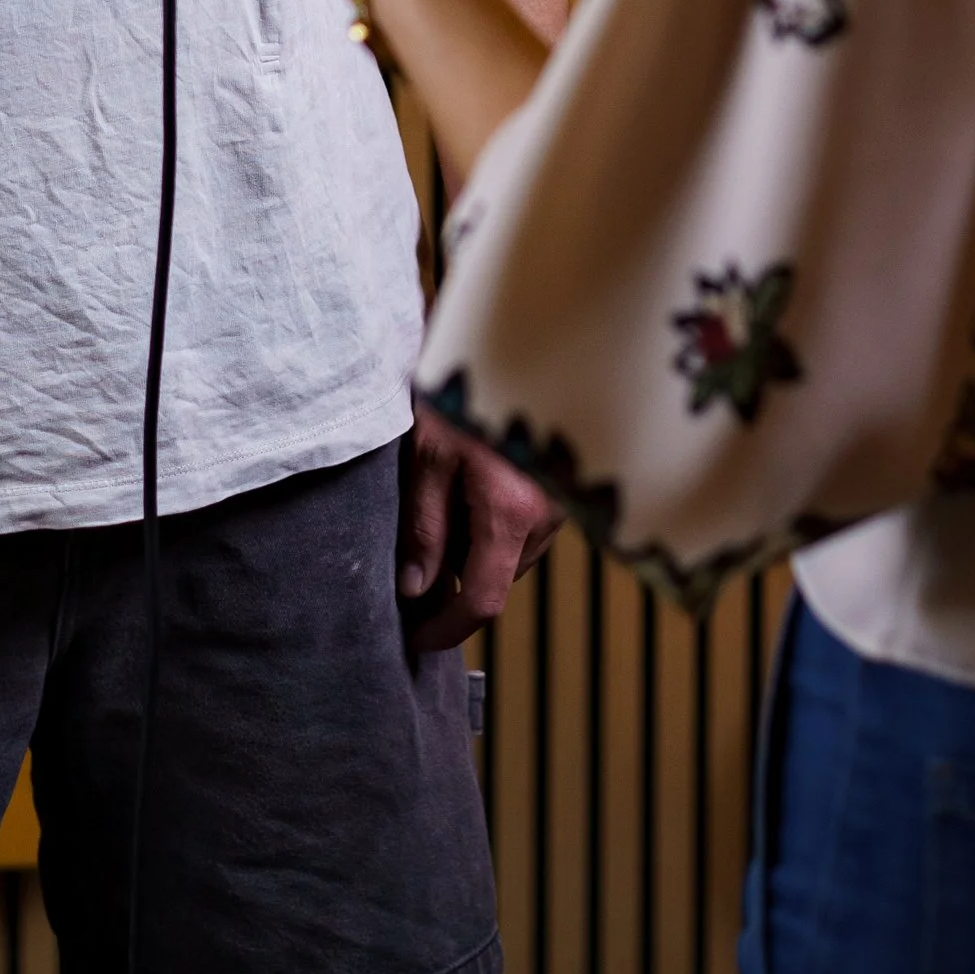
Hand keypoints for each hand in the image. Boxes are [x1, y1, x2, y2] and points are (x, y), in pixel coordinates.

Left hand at [397, 396, 560, 650]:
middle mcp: (547, 514)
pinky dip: (496, 527)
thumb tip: (416, 588)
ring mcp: (562, 500)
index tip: (415, 638)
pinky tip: (469, 493)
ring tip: (438, 517)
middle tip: (411, 573)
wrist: (524, 336)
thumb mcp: (430, 454)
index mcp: (512, 514)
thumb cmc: (469, 382)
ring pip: (513, 553)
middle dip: (455, 586)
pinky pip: (528, 526)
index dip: (446, 629)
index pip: (483, 601)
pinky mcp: (563, 483)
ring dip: (476, 553)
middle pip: (498, 579)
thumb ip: (424, 527)